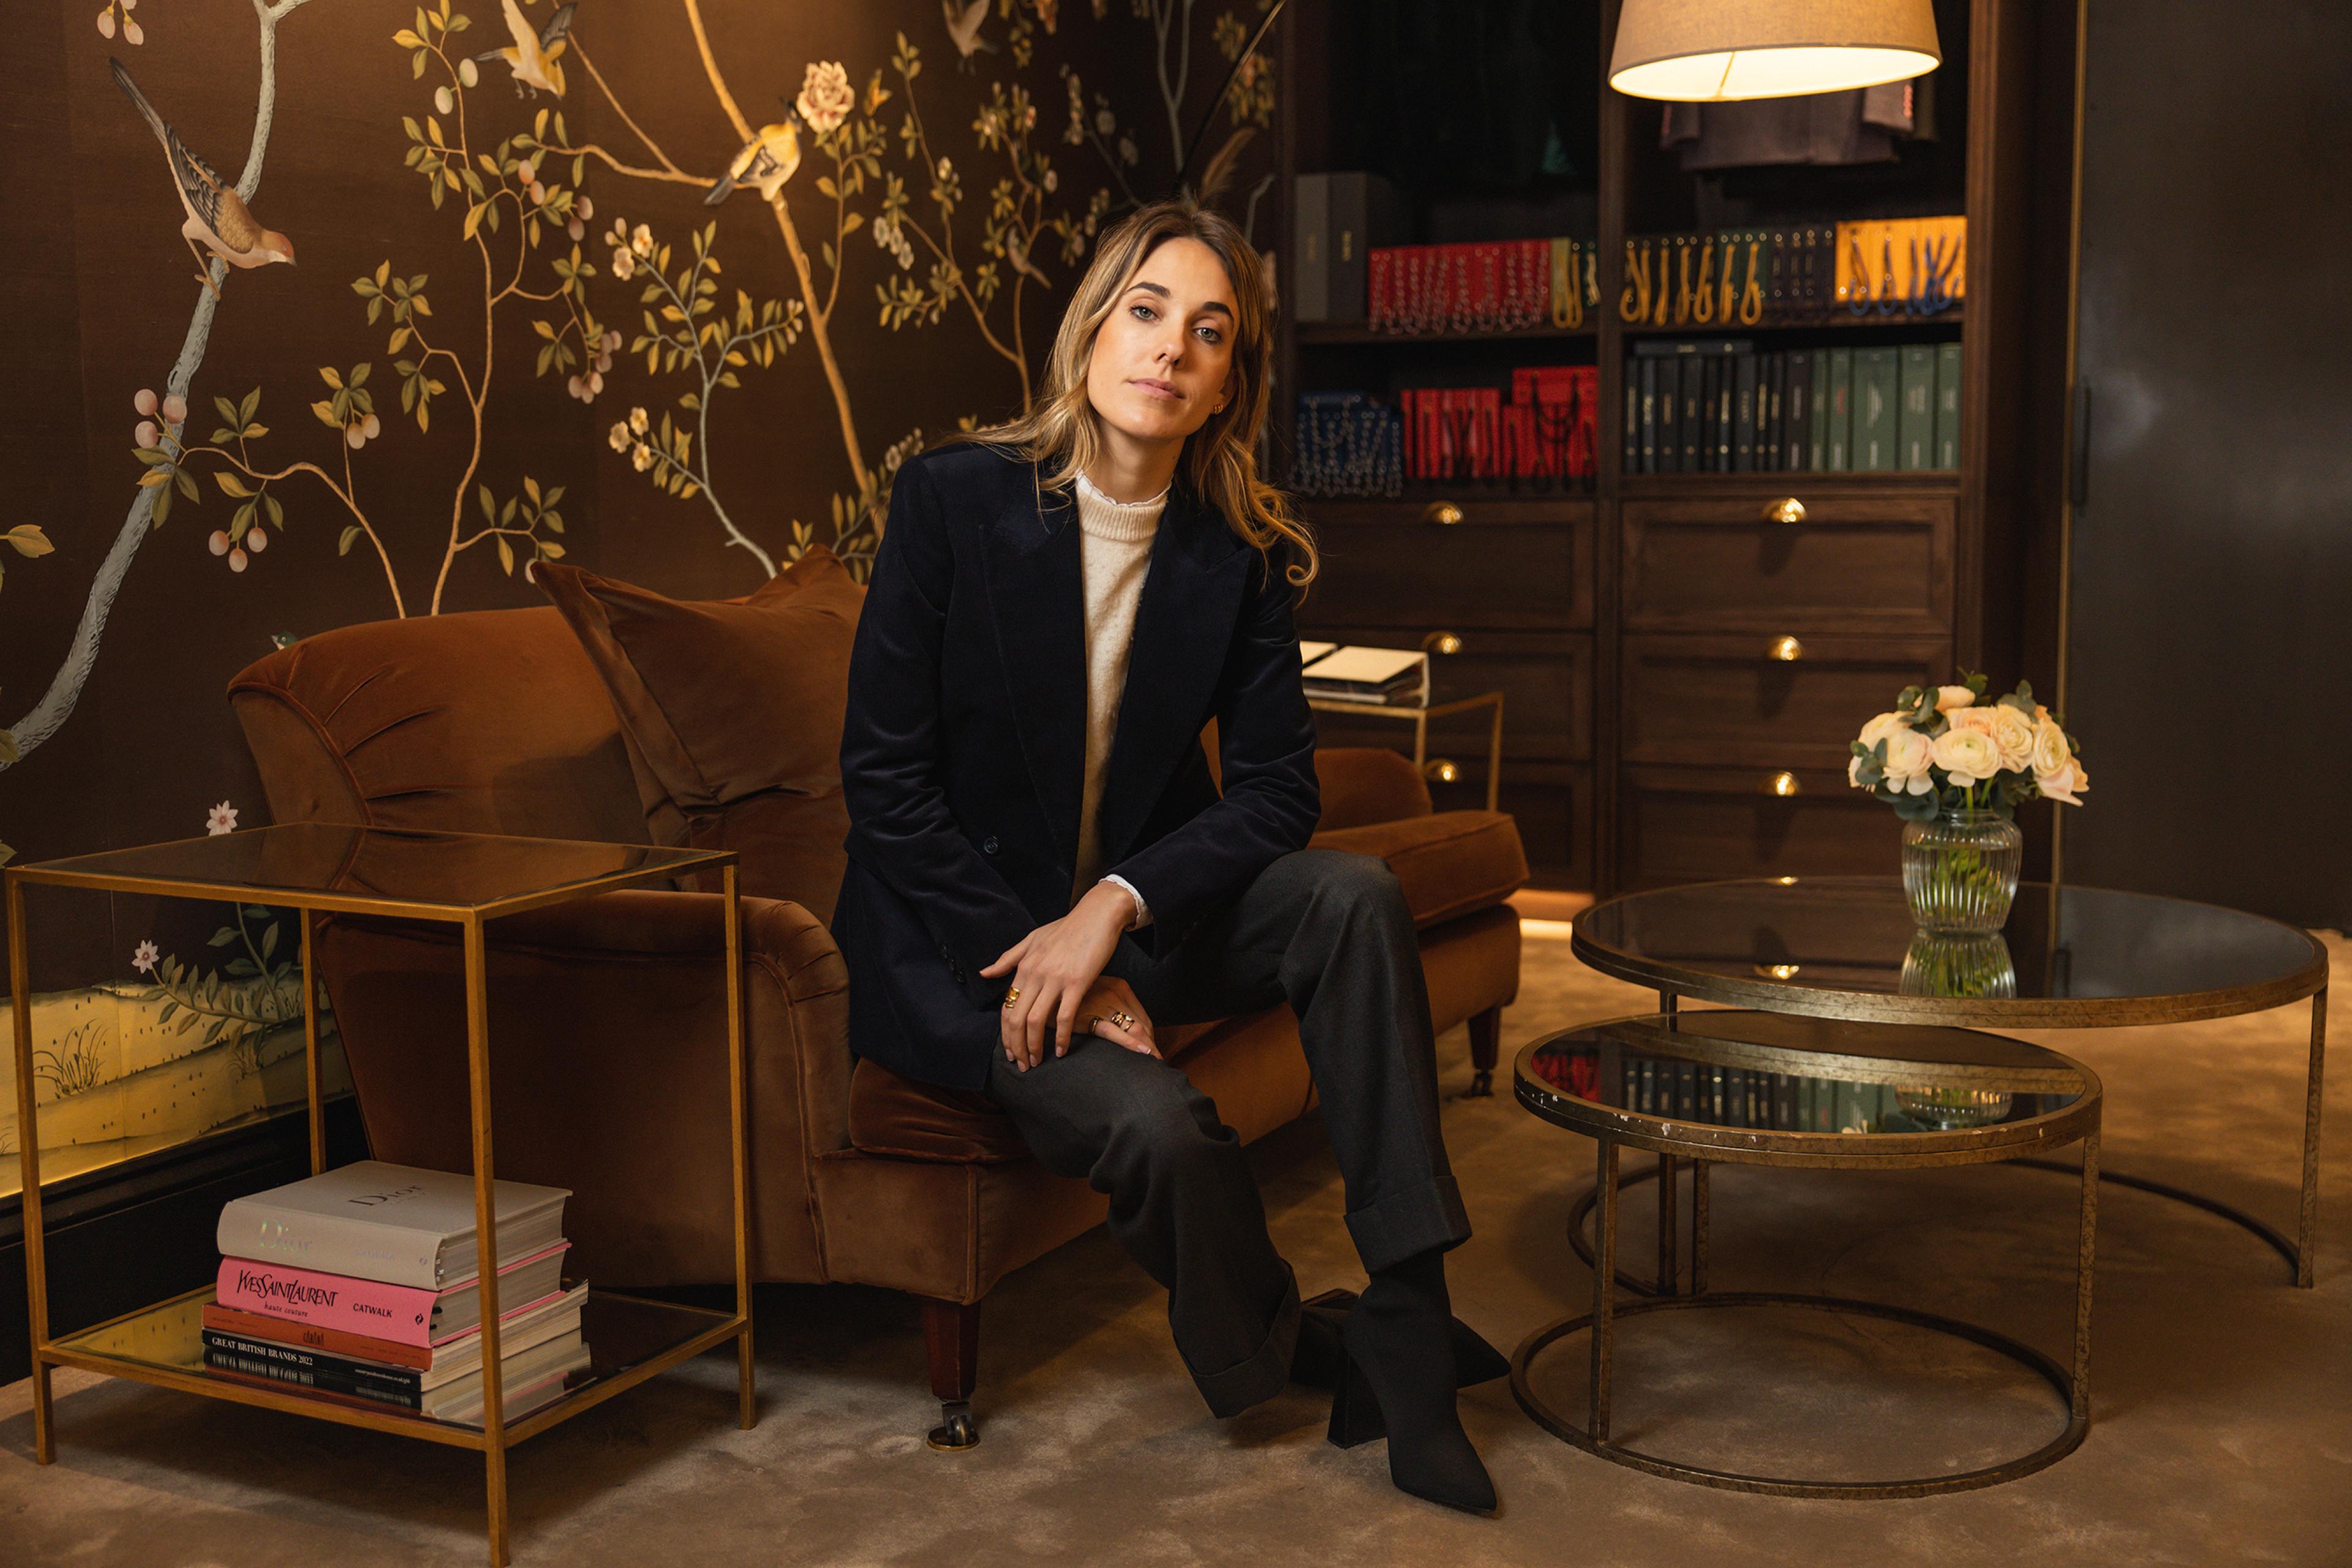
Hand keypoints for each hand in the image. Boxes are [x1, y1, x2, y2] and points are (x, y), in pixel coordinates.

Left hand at [982, 882, 1130, 1070]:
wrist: (1097, 915)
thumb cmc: (1067, 927)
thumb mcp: (1032, 939)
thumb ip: (1008, 958)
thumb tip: (983, 973)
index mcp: (1024, 966)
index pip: (1007, 1008)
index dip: (1006, 1035)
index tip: (1010, 1052)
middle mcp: (1035, 974)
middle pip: (1017, 1019)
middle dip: (1016, 1047)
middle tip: (1022, 1065)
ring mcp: (1056, 978)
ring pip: (1036, 1021)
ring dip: (1034, 1047)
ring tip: (1037, 1062)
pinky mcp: (1078, 982)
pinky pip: (1065, 1017)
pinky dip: (1062, 1038)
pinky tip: (1062, 1051)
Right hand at [1075, 977, 1156, 1059]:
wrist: (1042, 995)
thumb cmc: (1072, 1000)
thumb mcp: (1096, 994)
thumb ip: (1114, 1006)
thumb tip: (1131, 1029)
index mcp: (1119, 986)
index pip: (1143, 1018)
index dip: (1151, 1038)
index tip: (1153, 1052)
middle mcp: (1114, 993)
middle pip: (1141, 1025)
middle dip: (1151, 1045)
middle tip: (1158, 1061)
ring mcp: (1101, 1004)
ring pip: (1133, 1029)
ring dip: (1147, 1048)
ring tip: (1154, 1063)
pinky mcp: (1087, 1017)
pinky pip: (1113, 1033)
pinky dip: (1130, 1043)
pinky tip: (1142, 1053)